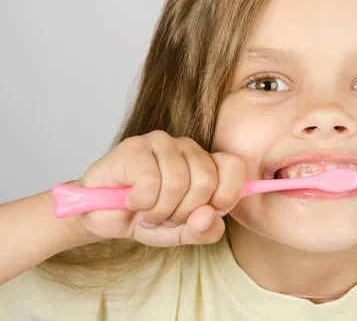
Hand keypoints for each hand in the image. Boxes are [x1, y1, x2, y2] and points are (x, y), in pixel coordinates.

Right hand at [61, 130, 245, 246]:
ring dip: (160, 211)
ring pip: (177, 182)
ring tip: (148, 212)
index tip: (203, 214)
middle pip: (206, 180)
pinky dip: (141, 203)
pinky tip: (132, 201)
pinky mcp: (135, 147)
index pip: (234, 167)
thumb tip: (209, 215)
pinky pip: (150, 182)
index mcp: (206, 163)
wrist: (101, 217)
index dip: (224, 197)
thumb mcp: (182, 234)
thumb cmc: (146, 217)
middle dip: (185, 212)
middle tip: (167, 216)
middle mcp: (188, 148)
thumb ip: (205, 230)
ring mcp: (161, 143)